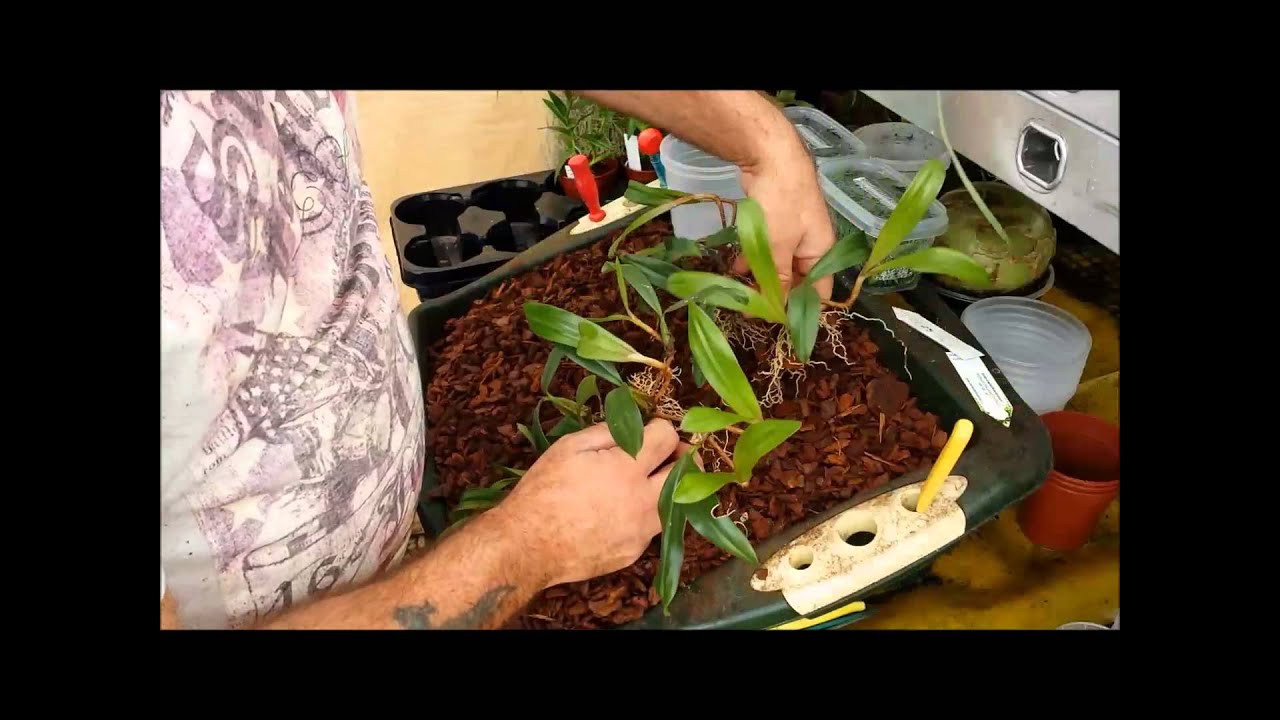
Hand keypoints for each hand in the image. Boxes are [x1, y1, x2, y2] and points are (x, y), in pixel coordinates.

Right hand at [494, 419, 692, 587]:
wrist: (527, 546)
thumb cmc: (542, 491)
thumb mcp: (569, 447)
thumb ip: (608, 432)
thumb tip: (634, 424)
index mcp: (626, 469)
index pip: (667, 439)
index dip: (661, 428)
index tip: (653, 428)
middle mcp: (641, 502)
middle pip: (685, 474)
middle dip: (682, 457)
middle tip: (669, 453)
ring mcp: (640, 532)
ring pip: (674, 504)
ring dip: (666, 488)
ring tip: (646, 481)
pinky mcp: (633, 553)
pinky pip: (650, 528)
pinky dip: (644, 515)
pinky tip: (620, 511)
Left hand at [734, 132, 836, 300]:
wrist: (772, 155)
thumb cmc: (782, 203)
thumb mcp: (778, 247)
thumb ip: (778, 278)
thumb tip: (779, 308)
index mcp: (822, 253)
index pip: (818, 293)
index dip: (799, 311)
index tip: (776, 324)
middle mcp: (811, 245)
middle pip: (796, 280)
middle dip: (774, 294)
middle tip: (749, 311)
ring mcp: (793, 232)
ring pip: (778, 264)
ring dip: (760, 277)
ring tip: (738, 292)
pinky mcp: (775, 221)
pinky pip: (766, 248)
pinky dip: (754, 258)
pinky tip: (736, 267)